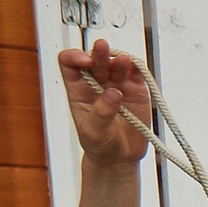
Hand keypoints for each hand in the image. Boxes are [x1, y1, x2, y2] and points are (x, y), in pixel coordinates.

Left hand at [58, 38, 150, 168]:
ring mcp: (117, 84)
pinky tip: (136, 67)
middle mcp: (96, 82)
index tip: (85, 63)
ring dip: (120, 59)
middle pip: (95, 59)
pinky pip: (137, 73)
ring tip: (125, 61)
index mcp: (77, 88)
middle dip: (99, 53)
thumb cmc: (100, 144)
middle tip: (103, 48)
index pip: (69, 63)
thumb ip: (102, 112)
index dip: (75, 57)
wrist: (120, 158)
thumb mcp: (93, 132)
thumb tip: (114, 92)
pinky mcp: (136, 91)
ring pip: (117, 63)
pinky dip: (138, 68)